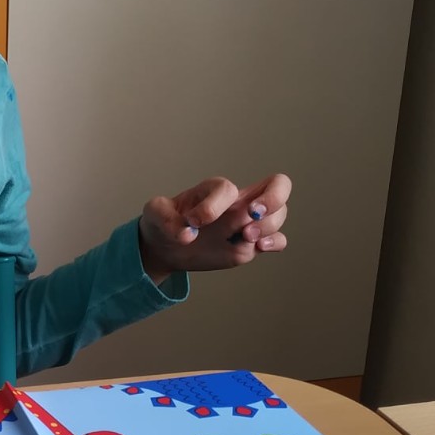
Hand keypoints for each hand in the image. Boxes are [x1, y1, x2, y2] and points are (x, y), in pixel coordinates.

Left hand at [138, 173, 290, 282]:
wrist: (166, 247)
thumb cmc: (163, 222)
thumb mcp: (154, 213)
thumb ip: (165, 217)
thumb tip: (187, 234)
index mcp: (215, 190)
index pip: (227, 189)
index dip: (214, 206)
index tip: (195, 223)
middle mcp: (237, 202)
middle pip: (278, 186)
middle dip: (272, 200)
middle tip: (251, 215)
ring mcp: (247, 224)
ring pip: (280, 214)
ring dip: (268, 226)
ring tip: (245, 237)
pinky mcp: (249, 245)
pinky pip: (278, 240)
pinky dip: (275, 242)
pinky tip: (259, 247)